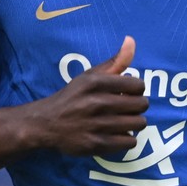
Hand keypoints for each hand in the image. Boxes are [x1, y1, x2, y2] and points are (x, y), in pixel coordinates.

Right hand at [32, 36, 147, 155]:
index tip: (128, 93)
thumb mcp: (90, 76)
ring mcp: (95, 125)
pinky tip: (117, 133)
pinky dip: (127, 139)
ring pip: (138, 124)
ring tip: (124, 121)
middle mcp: (96, 103)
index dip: (136, 90)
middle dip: (137, 106)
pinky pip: (129, 142)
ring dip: (134, 122)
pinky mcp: (95, 144)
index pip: (138, 85)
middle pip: (141, 105)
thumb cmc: (73, 97)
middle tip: (127, 108)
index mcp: (95, 83)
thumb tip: (131, 40)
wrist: (45, 123)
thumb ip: (115, 61)